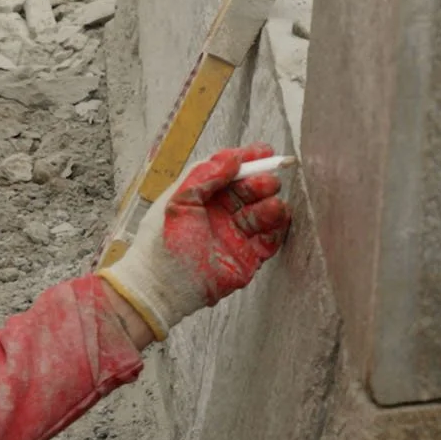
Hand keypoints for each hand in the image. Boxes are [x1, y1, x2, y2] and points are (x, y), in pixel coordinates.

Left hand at [100, 143, 290, 339]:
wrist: (162, 287)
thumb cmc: (162, 244)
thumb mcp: (178, 201)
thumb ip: (204, 175)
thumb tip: (233, 157)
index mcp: (202, 195)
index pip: (229, 171)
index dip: (248, 160)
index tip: (266, 152)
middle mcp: (221, 212)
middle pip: (250, 189)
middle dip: (262, 182)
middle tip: (268, 182)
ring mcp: (236, 235)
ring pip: (264, 213)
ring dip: (272, 206)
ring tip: (272, 206)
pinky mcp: (248, 257)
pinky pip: (271, 240)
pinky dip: (278, 230)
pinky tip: (276, 224)